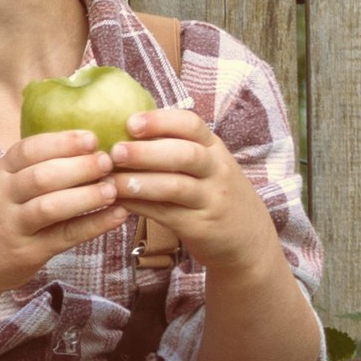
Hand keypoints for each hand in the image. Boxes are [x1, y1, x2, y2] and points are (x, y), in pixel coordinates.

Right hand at [0, 130, 130, 299]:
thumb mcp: (3, 185)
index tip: (92, 138)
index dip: (62, 142)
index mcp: (0, 173)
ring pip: (50, 207)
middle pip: (41, 176)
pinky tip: (117, 216)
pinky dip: (93, 225)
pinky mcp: (28, 253)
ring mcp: (14, 226)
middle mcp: (3, 197)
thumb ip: (34, 167)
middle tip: (108, 161)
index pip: (28, 149)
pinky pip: (64, 236)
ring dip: (85, 196)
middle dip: (78, 166)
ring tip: (113, 189)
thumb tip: (87, 144)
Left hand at [108, 109, 277, 276]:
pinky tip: (117, 201)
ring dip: (139, 183)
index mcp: (213, 148)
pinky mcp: (200, 227)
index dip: (160, 121)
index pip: (192, 124)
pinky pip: (166, 214)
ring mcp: (210, 199)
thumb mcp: (206, 165)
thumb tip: (121, 129)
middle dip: (147, 151)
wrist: (249, 239)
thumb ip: (175, 147)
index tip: (130, 122)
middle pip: (185, 154)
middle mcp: (216, 170)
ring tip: (110, 181)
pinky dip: (138, 206)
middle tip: (115, 151)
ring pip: (175, 187)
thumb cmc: (214, 193)